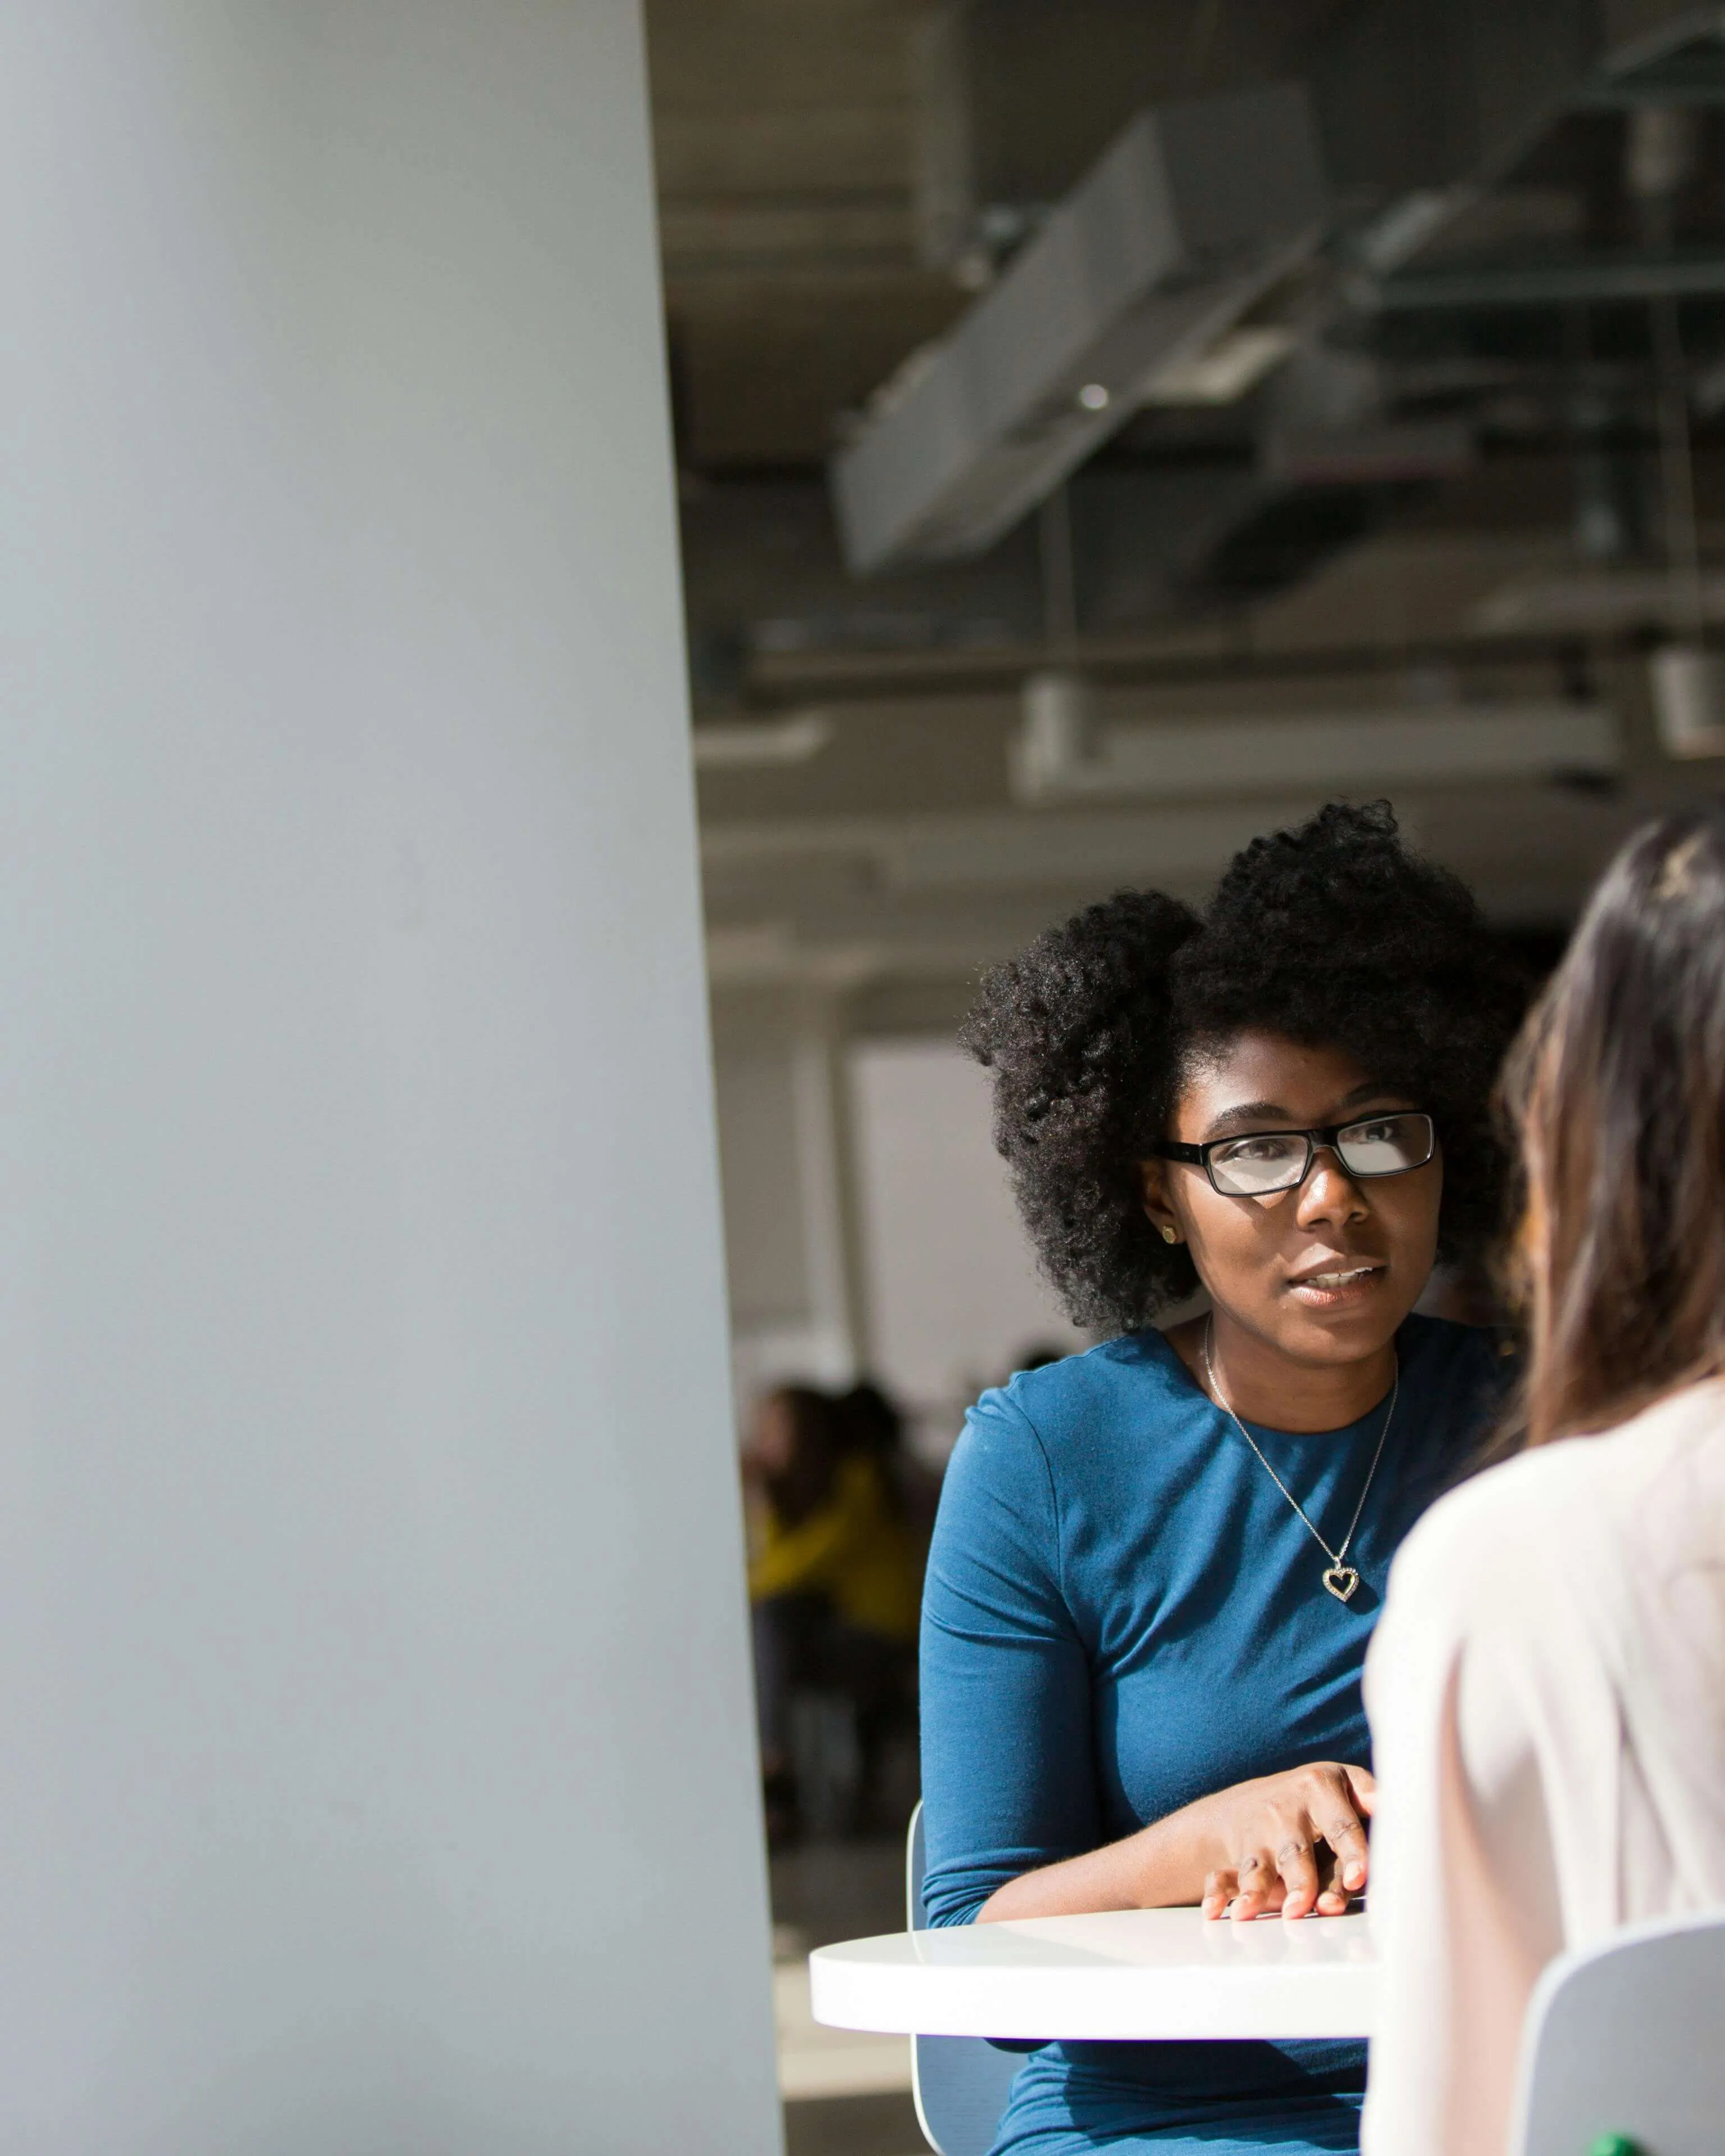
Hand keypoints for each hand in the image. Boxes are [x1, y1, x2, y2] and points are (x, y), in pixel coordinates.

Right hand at [1193, 1762, 1374, 1922]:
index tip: (1358, 1878)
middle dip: (1304, 1880)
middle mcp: (1287, 1808)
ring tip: (1258, 1912)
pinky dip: (1219, 1894)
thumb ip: (1371, 1802)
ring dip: (1259, 1890)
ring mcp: (1259, 1830)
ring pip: (1262, 1865)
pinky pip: (1224, 1875)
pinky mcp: (1238, 1852)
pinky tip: (1216, 1912)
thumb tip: (1411, 1817)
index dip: (1352, 1852)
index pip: (1341, 1825)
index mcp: (1321, 1786)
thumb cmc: (1316, 1806)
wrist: (1248, 1804)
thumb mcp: (1343, 1788)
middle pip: (1298, 1850)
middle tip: (1316, 1907)